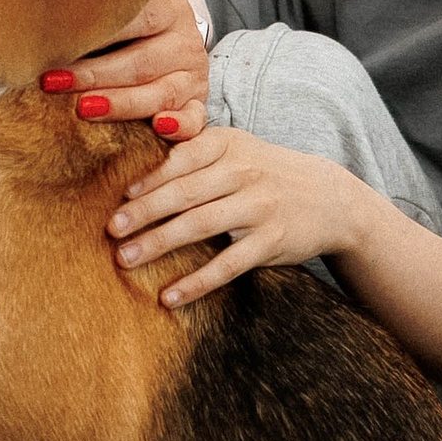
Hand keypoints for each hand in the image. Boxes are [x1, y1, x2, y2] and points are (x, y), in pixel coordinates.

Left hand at [39, 0, 209, 136]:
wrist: (163, 22)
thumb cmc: (128, 6)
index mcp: (167, 4)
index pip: (133, 19)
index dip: (93, 33)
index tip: (54, 42)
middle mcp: (183, 39)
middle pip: (139, 62)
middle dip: (93, 75)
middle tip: (51, 81)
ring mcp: (191, 72)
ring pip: (159, 93)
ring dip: (120, 103)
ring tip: (83, 109)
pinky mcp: (195, 100)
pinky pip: (194, 119)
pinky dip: (180, 126)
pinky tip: (158, 128)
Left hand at [105, 124, 363, 305]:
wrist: (330, 198)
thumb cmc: (266, 172)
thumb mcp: (236, 149)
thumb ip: (193, 151)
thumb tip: (135, 166)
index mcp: (229, 144)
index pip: (182, 159)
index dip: (149, 178)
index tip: (120, 197)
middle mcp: (244, 171)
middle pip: (185, 193)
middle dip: (144, 212)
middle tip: (110, 230)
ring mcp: (259, 207)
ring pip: (200, 226)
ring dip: (159, 243)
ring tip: (125, 259)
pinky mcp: (271, 242)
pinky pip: (227, 265)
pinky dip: (196, 282)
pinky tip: (169, 296)